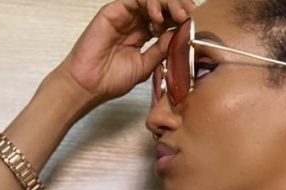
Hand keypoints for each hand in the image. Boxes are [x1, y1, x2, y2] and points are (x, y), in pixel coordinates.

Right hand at [53, 0, 196, 106]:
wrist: (90, 85)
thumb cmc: (112, 79)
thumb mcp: (145, 66)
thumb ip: (161, 50)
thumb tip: (178, 36)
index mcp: (145, 36)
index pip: (167, 21)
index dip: (182, 20)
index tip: (195, 25)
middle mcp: (136, 22)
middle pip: (161, 7)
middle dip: (178, 7)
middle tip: (190, 14)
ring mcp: (125, 16)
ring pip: (150, 0)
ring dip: (168, 3)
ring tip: (178, 15)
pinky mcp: (113, 11)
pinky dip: (150, 3)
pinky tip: (158, 17)